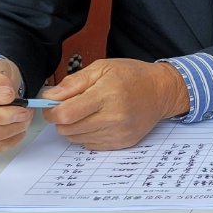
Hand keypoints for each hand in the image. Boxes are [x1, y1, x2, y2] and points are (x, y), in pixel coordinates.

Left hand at [41, 59, 190, 150]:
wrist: (162, 91)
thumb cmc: (133, 76)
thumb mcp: (102, 68)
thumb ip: (73, 82)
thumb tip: (50, 96)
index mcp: (107, 95)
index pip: (66, 114)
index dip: (51, 111)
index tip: (51, 106)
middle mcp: (114, 117)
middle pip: (67, 129)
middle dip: (61, 119)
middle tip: (70, 107)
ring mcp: (118, 133)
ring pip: (76, 138)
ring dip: (74, 127)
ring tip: (86, 113)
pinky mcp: (122, 143)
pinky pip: (89, 145)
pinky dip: (87, 134)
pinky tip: (98, 121)